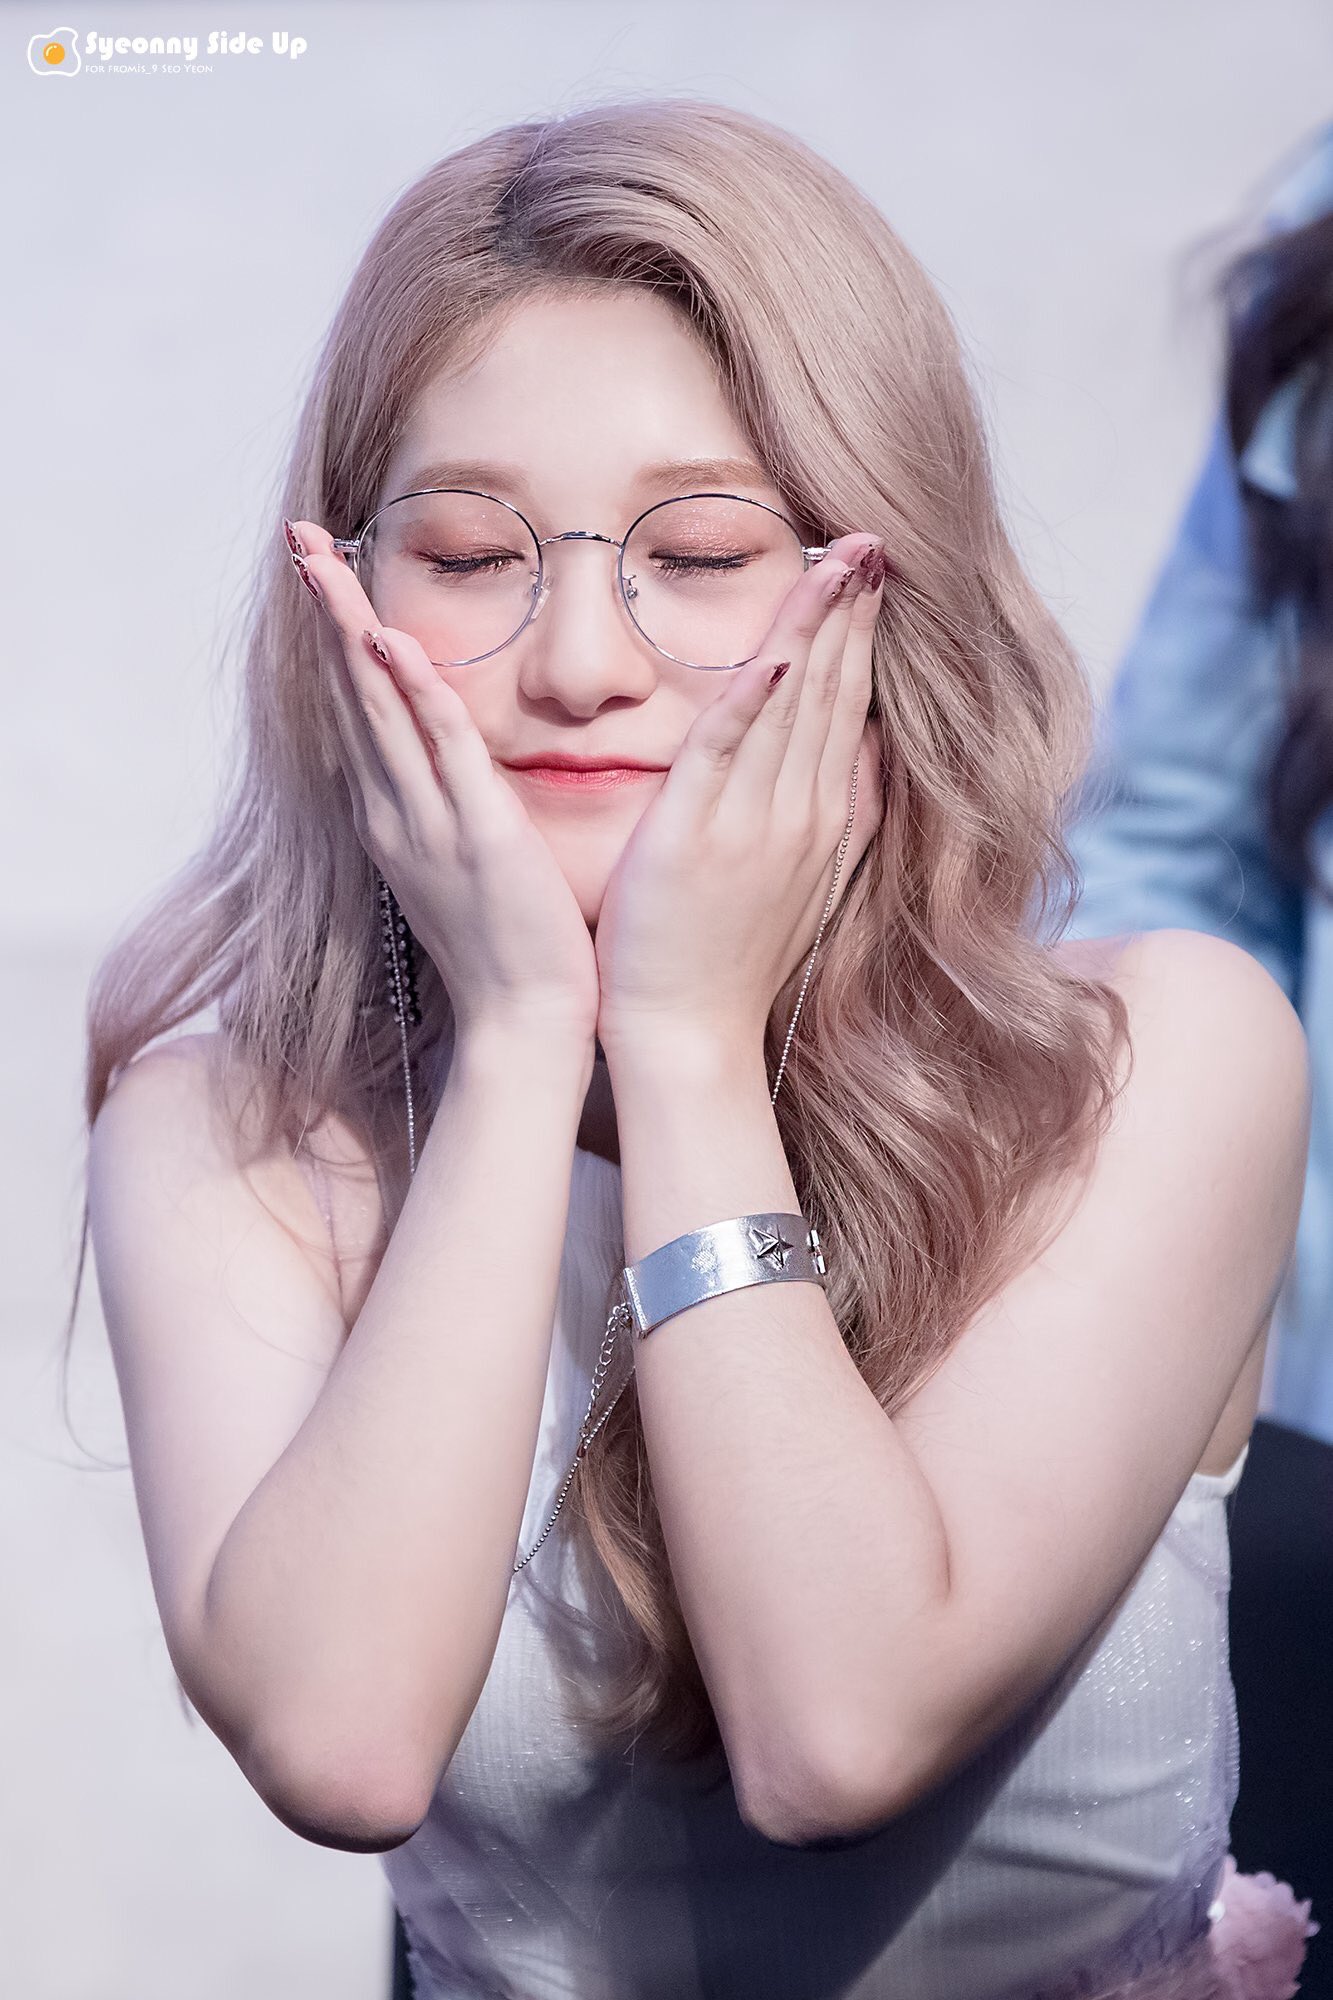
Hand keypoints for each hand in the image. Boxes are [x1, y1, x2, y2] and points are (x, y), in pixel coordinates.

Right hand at [287, 517, 600, 1050]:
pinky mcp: (479, 836)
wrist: (525, 1025)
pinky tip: (392, 641)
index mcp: (395, 819)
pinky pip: (443, 750)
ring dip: (350, 629)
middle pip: (351, 694)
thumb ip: (456, 810)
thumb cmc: (510, 950)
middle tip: (298, 538)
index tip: (323, 576)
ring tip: (321, 561)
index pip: (359, 712)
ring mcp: (430, 824)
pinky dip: (415, 693)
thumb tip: (456, 769)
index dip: (338, 640)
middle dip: (325, 612)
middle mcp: (396, 814)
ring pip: (380, 708)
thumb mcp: (469, 867)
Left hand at [592, 532, 887, 1059]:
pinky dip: (752, 699)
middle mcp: (801, 812)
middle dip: (852, 611)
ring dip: (816, 628)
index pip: (847, 706)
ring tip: (839, 559)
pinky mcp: (697, 835)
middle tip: (868, 538)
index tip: (872, 572)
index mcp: (823, 819)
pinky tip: (774, 650)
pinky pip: (728, 752)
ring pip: (792, 705)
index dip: (861, 636)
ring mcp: (754, 822)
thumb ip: (836, 817)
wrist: (690, 1034)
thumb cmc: (728, 962)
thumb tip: (866, 758)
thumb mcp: (802, 883)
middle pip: (831, 691)